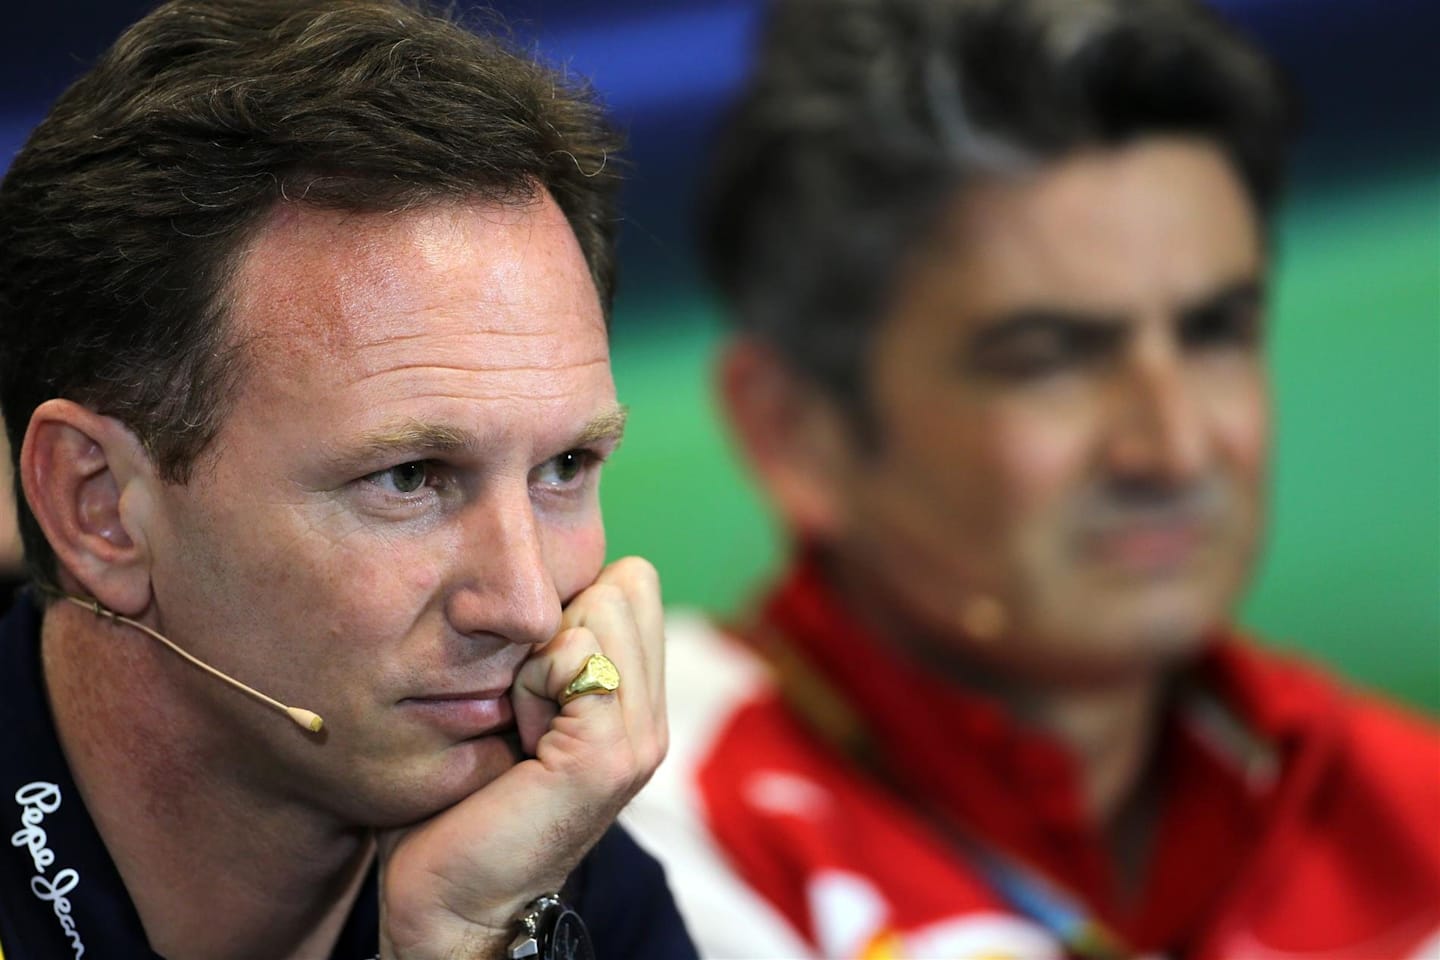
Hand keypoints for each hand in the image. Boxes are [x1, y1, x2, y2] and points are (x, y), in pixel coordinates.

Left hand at [375, 557, 667, 959]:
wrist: (447, 901)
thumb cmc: (457, 803)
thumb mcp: (514, 704)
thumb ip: (542, 649)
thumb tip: (530, 579)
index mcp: (636, 703)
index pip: (634, 582)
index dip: (570, 606)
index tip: (528, 678)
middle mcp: (652, 717)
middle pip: (627, 583)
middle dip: (561, 621)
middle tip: (524, 699)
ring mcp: (641, 736)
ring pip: (605, 605)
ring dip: (543, 651)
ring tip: (521, 718)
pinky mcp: (611, 753)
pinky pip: (573, 655)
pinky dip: (531, 682)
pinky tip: (517, 736)